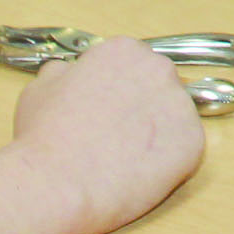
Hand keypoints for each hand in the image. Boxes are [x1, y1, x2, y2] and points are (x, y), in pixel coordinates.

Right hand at [8, 38, 205, 233]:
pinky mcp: (193, 142)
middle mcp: (158, 69)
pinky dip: (168, 163)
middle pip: (158, 87)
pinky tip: (139, 173)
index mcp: (124, 51)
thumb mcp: (40, 88)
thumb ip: (63, 73)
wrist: (58, 183)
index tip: (107, 111)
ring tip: (124, 160)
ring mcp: (180, 104)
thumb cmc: (44, 136)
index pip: (133, 65)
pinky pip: (185, 150)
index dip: (119, 92)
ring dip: (157, 135)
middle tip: (116, 137)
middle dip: (142, 109)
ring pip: (173, 119)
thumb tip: (67, 72)